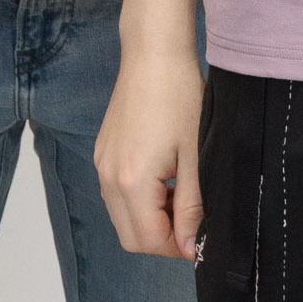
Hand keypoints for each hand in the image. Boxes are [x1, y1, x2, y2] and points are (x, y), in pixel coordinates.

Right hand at [96, 45, 203, 258]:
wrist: (153, 54)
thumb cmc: (179, 95)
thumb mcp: (196, 156)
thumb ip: (191, 207)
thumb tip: (190, 247)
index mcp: (131, 181)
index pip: (147, 241)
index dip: (176, 247)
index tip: (200, 235)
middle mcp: (108, 176)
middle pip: (130, 237)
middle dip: (162, 238)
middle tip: (191, 216)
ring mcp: (102, 164)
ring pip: (122, 217)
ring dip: (150, 219)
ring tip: (180, 191)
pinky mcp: (103, 153)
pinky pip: (116, 194)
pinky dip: (139, 199)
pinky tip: (165, 176)